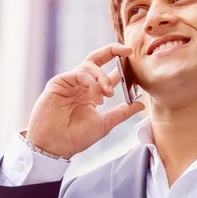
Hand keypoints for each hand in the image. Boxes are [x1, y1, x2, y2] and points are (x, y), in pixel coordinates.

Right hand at [26, 43, 144, 158]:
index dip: (121, 66)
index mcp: (91, 92)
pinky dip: (91, 82)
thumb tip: (141, 104)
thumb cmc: (76, 137)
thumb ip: (122, 112)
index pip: (108, 73)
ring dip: (103, 78)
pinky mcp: (59, 82)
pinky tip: (96, 97)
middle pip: (96, 58)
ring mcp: (69, 82)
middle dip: (112, 51)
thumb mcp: (105, 123)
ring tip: (108, 95)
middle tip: (127, 51)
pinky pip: (79, 73)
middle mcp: (80, 84)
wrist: (55, 147)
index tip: (134, 62)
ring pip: (90, 65)